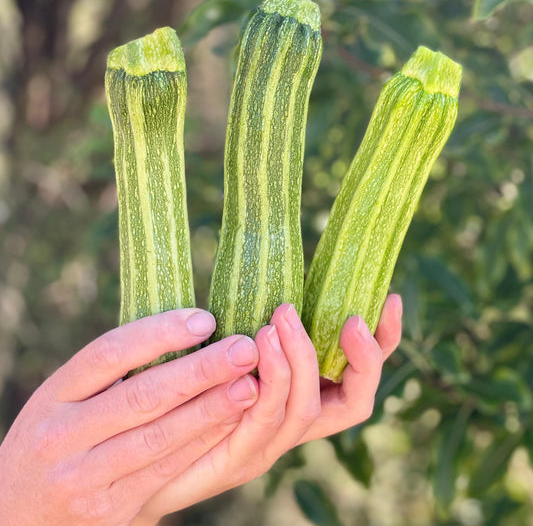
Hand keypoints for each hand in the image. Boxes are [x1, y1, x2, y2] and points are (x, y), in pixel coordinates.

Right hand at [0, 309, 259, 525]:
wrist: (17, 518)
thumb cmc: (56, 441)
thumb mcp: (63, 401)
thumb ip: (110, 373)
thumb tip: (183, 329)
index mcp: (54, 396)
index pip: (108, 354)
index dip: (159, 334)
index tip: (205, 319)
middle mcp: (63, 436)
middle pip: (140, 396)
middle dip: (199, 371)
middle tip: (244, 348)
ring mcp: (83, 478)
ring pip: (158, 437)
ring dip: (210, 410)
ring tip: (249, 385)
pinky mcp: (108, 510)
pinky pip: (163, 472)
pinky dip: (201, 445)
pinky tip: (230, 424)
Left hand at [135, 294, 401, 521]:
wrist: (146, 457)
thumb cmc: (192, 389)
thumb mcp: (235, 345)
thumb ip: (261, 323)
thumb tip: (278, 275)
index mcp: (305, 400)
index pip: (361, 378)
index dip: (384, 343)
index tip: (390, 298)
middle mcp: (296, 426)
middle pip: (355, 403)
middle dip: (359, 358)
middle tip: (346, 317)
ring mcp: (269, 446)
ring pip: (305, 409)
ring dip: (299, 361)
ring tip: (279, 321)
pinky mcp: (235, 457)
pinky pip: (262, 422)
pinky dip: (266, 383)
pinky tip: (252, 348)